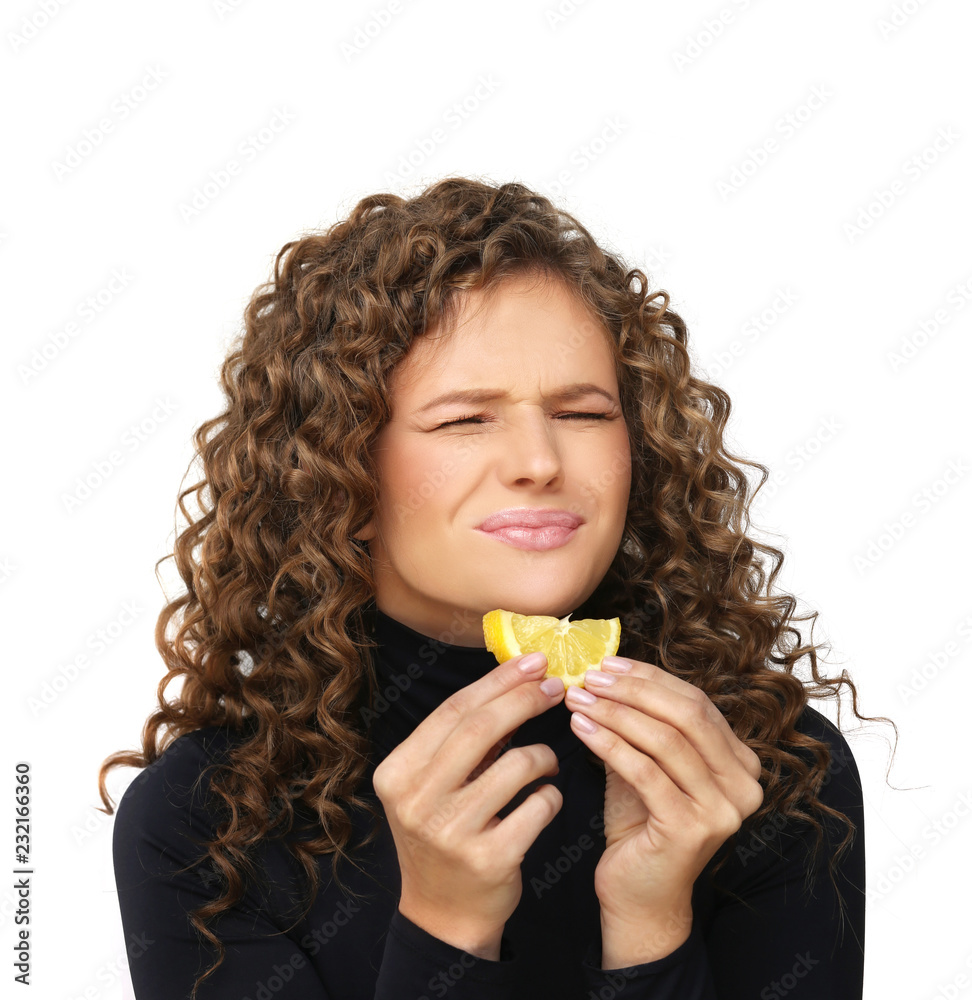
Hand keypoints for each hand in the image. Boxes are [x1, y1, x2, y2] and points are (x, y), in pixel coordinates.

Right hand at [372, 651, 565, 956]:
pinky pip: (538, 806)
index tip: (533, 662)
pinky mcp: (489, 860)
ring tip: (547, 762)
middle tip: (557, 686)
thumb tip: (518, 679)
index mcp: (398, 773)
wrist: (443, 915)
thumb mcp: (434, 786)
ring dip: (543, 755)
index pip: (453, 710)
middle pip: (480, 728)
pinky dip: (551, 795)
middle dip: (525, 699)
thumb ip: (464, 740)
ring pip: (516, 765)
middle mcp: (417, 800)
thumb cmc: (444, 833)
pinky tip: (546, 798)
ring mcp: (450, 833)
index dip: (498, 681)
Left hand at [564, 655, 763, 931]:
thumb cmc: (641, 826)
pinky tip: (580, 730)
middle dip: (633, 690)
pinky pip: (645, 772)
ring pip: (665, 740)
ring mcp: (722, 809)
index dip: (650, 678)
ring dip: (615, 713)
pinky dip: (609, 744)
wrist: (639, 897)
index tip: (608, 663)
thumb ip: (642, 725)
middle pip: (686, 715)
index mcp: (740, 763)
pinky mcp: (691, 828)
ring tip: (577, 699)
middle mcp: (743, 785)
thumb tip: (608, 674)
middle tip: (590, 677)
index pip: (696, 703)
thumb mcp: (645, 764)